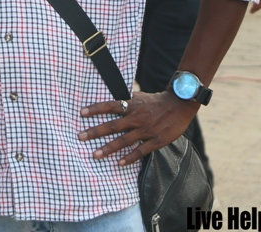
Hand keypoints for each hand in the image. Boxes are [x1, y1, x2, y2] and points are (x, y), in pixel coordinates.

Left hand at [78, 91, 197, 166]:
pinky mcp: (156, 140)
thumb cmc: (158, 101)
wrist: (180, 104)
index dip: (96, 109)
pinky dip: (130, 157)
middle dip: (96, 131)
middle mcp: (137, 118)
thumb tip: (113, 98)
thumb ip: (128, 100)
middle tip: (81, 137)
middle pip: (113, 126)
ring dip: (109, 148)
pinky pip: (141, 150)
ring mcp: (146, 130)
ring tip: (95, 154)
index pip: (111, 106)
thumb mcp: (141, 97)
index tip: (82, 113)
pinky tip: (119, 163)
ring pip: (124, 140)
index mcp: (132, 106)